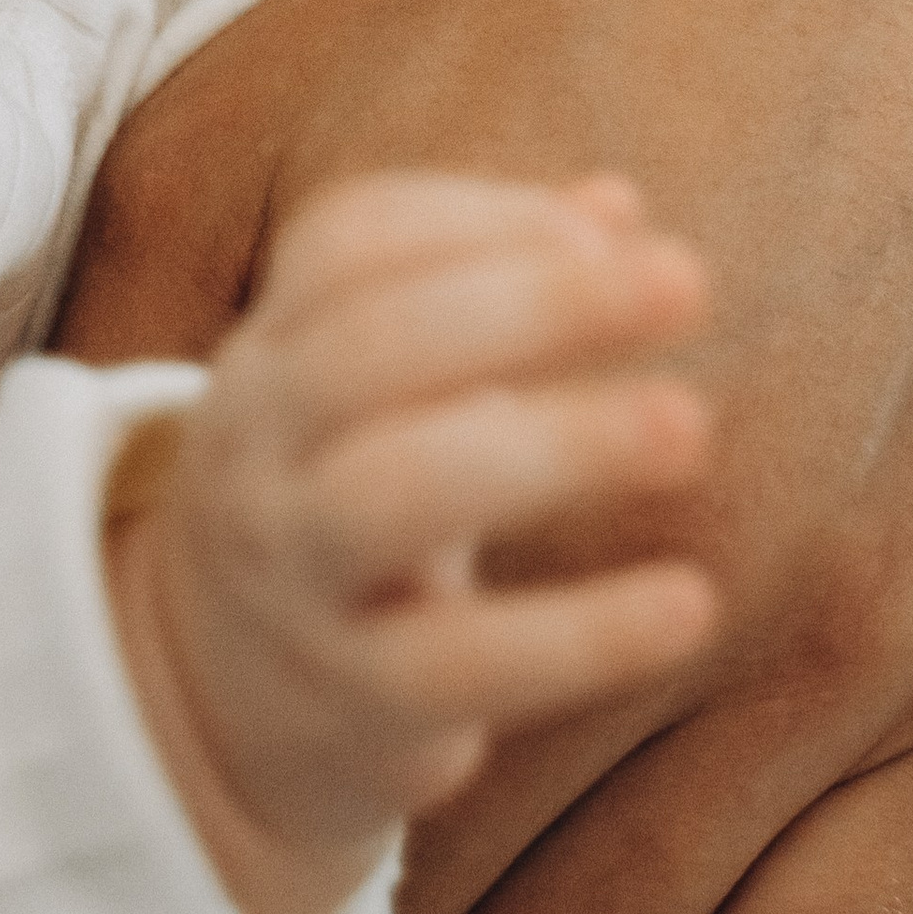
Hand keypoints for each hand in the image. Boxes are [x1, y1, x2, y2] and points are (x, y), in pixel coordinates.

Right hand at [106, 172, 714, 913]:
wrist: (224, 695)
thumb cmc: (351, 493)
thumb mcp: (387, 383)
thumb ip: (489, 284)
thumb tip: (617, 210)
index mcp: (275, 347)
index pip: (348, 243)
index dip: (483, 218)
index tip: (613, 231)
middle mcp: (260, 448)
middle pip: (364, 352)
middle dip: (532, 306)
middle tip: (686, 281)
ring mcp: (294, 577)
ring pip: (393, 496)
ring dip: (553, 446)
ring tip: (688, 424)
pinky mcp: (354, 703)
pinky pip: (464, 664)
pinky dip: (582, 635)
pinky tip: (689, 604)